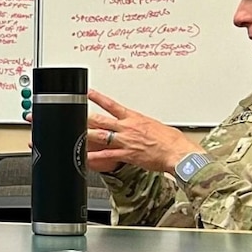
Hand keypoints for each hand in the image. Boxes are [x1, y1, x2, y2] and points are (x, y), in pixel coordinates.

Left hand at [86, 88, 201, 173]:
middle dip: (87, 118)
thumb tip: (142, 125)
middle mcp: (127, 127)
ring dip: (86, 135)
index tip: (88, 93)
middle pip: (101, 120)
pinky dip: (94, 157)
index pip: (112, 105)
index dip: (98, 98)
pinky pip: (106, 156)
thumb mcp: (155, 125)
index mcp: (134, 117)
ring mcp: (125, 141)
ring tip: (74, 134)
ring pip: (100, 135)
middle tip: (75, 115)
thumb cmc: (171, 140)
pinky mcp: (126, 154)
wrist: (177, 152)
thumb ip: (143, 124)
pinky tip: (85, 158)